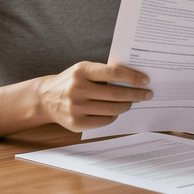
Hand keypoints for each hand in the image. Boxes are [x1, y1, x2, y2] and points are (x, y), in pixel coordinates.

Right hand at [34, 62, 151, 132]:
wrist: (46, 98)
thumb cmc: (72, 81)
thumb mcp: (84, 70)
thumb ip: (104, 73)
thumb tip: (134, 79)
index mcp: (81, 71)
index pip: (113, 72)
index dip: (132, 77)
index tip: (146, 80)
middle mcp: (77, 88)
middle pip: (116, 94)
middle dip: (136, 94)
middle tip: (147, 94)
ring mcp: (75, 107)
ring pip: (112, 109)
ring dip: (127, 106)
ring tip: (132, 102)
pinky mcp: (76, 123)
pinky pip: (104, 121)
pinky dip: (114, 116)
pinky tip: (116, 112)